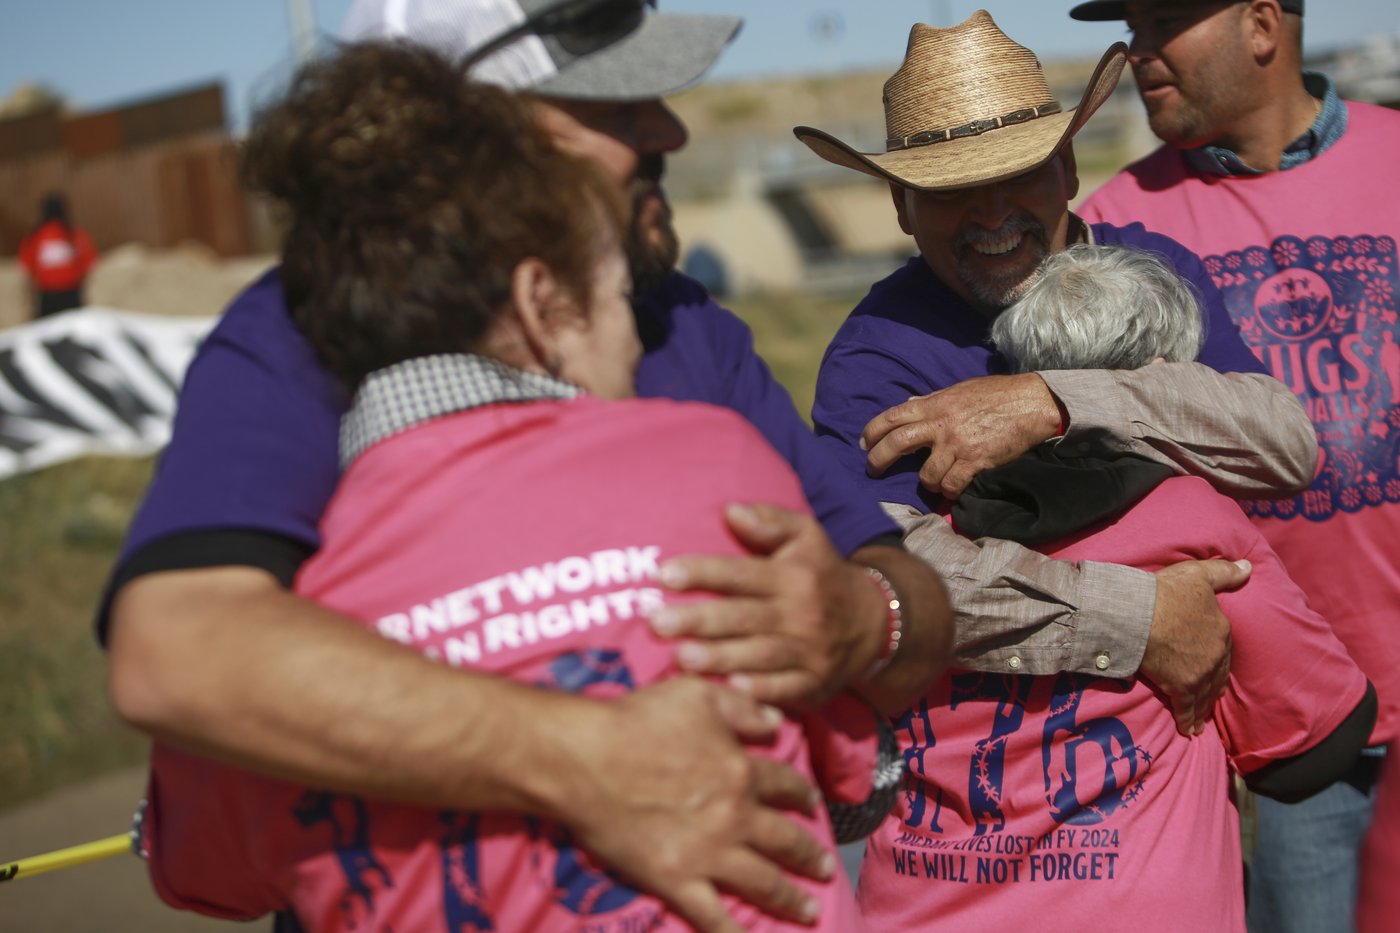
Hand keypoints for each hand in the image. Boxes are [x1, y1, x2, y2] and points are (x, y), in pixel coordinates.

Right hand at [568, 677, 831, 930]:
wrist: (587, 761)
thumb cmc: (638, 720)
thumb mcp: (697, 694)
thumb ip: (742, 708)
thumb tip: (777, 722)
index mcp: (741, 771)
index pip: (785, 785)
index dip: (802, 795)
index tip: (813, 804)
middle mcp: (735, 816)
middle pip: (784, 840)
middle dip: (809, 855)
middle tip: (825, 868)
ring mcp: (708, 854)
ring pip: (763, 881)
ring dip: (790, 897)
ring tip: (808, 909)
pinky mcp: (677, 881)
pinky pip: (713, 916)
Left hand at [649, 503, 881, 708]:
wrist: (874, 623)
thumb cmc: (821, 573)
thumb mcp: (806, 536)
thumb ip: (769, 521)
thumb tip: (730, 510)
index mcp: (792, 575)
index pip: (741, 573)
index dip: (703, 573)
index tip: (663, 575)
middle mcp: (801, 613)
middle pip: (744, 617)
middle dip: (699, 620)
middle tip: (656, 622)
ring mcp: (809, 651)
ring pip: (760, 655)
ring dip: (720, 659)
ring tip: (680, 658)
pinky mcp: (814, 684)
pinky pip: (786, 690)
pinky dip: (760, 692)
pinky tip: (730, 691)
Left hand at [861, 373, 1062, 497]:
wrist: (1031, 403)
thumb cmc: (996, 394)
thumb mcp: (958, 391)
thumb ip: (932, 400)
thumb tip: (908, 404)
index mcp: (934, 404)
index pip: (892, 416)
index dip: (872, 431)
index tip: (864, 443)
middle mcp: (941, 425)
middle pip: (897, 443)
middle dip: (879, 459)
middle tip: (874, 470)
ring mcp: (958, 445)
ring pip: (926, 475)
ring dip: (927, 483)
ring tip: (935, 481)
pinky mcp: (976, 462)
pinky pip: (952, 486)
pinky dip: (950, 491)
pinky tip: (954, 489)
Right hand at [1140, 559, 1250, 735]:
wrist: (1139, 614)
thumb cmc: (1166, 592)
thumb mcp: (1199, 575)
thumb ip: (1225, 572)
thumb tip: (1249, 567)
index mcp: (1221, 629)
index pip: (1223, 647)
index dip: (1217, 655)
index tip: (1212, 662)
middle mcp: (1216, 654)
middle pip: (1217, 674)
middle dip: (1213, 685)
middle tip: (1209, 694)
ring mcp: (1199, 673)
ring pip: (1205, 693)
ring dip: (1204, 706)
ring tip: (1202, 717)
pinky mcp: (1180, 687)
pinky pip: (1187, 708)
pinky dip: (1189, 720)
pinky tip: (1190, 731)